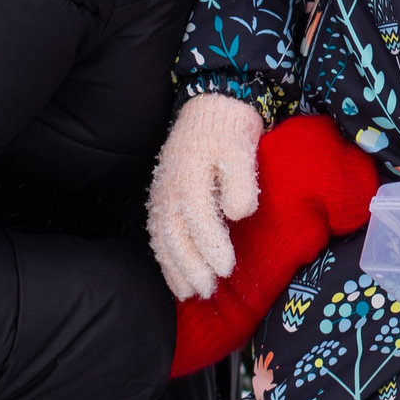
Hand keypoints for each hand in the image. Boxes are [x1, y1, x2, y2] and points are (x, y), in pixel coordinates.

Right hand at [146, 95, 263, 298]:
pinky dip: (164, 257)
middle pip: (176, 237)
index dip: (211, 248)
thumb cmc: (229, 129)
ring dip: (175, 269)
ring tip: (190, 292)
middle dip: (191, 268)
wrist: (210, 107)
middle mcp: (169, 190)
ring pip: (163, 239)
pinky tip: (174, 274)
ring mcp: (161, 194)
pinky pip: (157, 233)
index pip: (198, 221)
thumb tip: (238, 214)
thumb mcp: (242, 148)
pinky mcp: (161, 197)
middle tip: (209, 290)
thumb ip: (241, 182)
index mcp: (189, 177)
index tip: (227, 268)